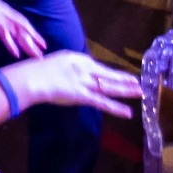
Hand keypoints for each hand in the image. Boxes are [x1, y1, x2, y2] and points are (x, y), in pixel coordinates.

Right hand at [0, 0, 45, 57]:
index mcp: (5, 11)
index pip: (22, 23)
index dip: (32, 33)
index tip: (42, 44)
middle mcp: (6, 13)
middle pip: (23, 29)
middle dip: (34, 41)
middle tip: (42, 55)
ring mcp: (1, 15)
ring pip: (18, 32)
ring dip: (27, 44)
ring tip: (36, 55)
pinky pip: (4, 33)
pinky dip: (11, 44)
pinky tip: (16, 54)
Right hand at [6, 52, 140, 117]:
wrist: (32, 78)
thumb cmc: (36, 71)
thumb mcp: (54, 62)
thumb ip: (65, 68)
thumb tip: (68, 73)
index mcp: (77, 59)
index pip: (96, 66)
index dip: (108, 73)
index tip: (116, 76)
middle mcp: (84, 69)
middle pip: (108, 75)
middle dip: (124, 79)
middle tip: (139, 82)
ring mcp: (84, 82)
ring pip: (109, 87)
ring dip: (125, 90)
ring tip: (140, 92)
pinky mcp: (83, 96)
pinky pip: (102, 103)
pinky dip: (116, 108)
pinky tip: (127, 112)